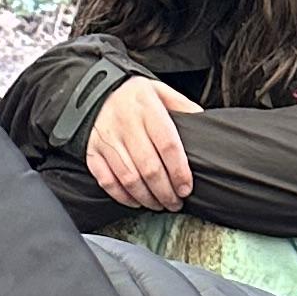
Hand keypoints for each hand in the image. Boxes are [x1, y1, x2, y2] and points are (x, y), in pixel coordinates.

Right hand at [84, 74, 199, 213]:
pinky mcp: (93, 152)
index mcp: (147, 108)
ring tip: (159, 205)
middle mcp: (125, 124)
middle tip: (175, 203)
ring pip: (129, 178)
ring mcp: (107, 140)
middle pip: (149, 168)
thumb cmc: (133, 96)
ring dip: (146, 198)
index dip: (179, 171)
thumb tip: (204, 125)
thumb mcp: (160, 91)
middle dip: (165, 192)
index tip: (186, 188)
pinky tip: (136, 201)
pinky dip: (122, 196)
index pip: (167, 145)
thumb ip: (182, 107)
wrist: (94, 90)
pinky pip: (107, 181)